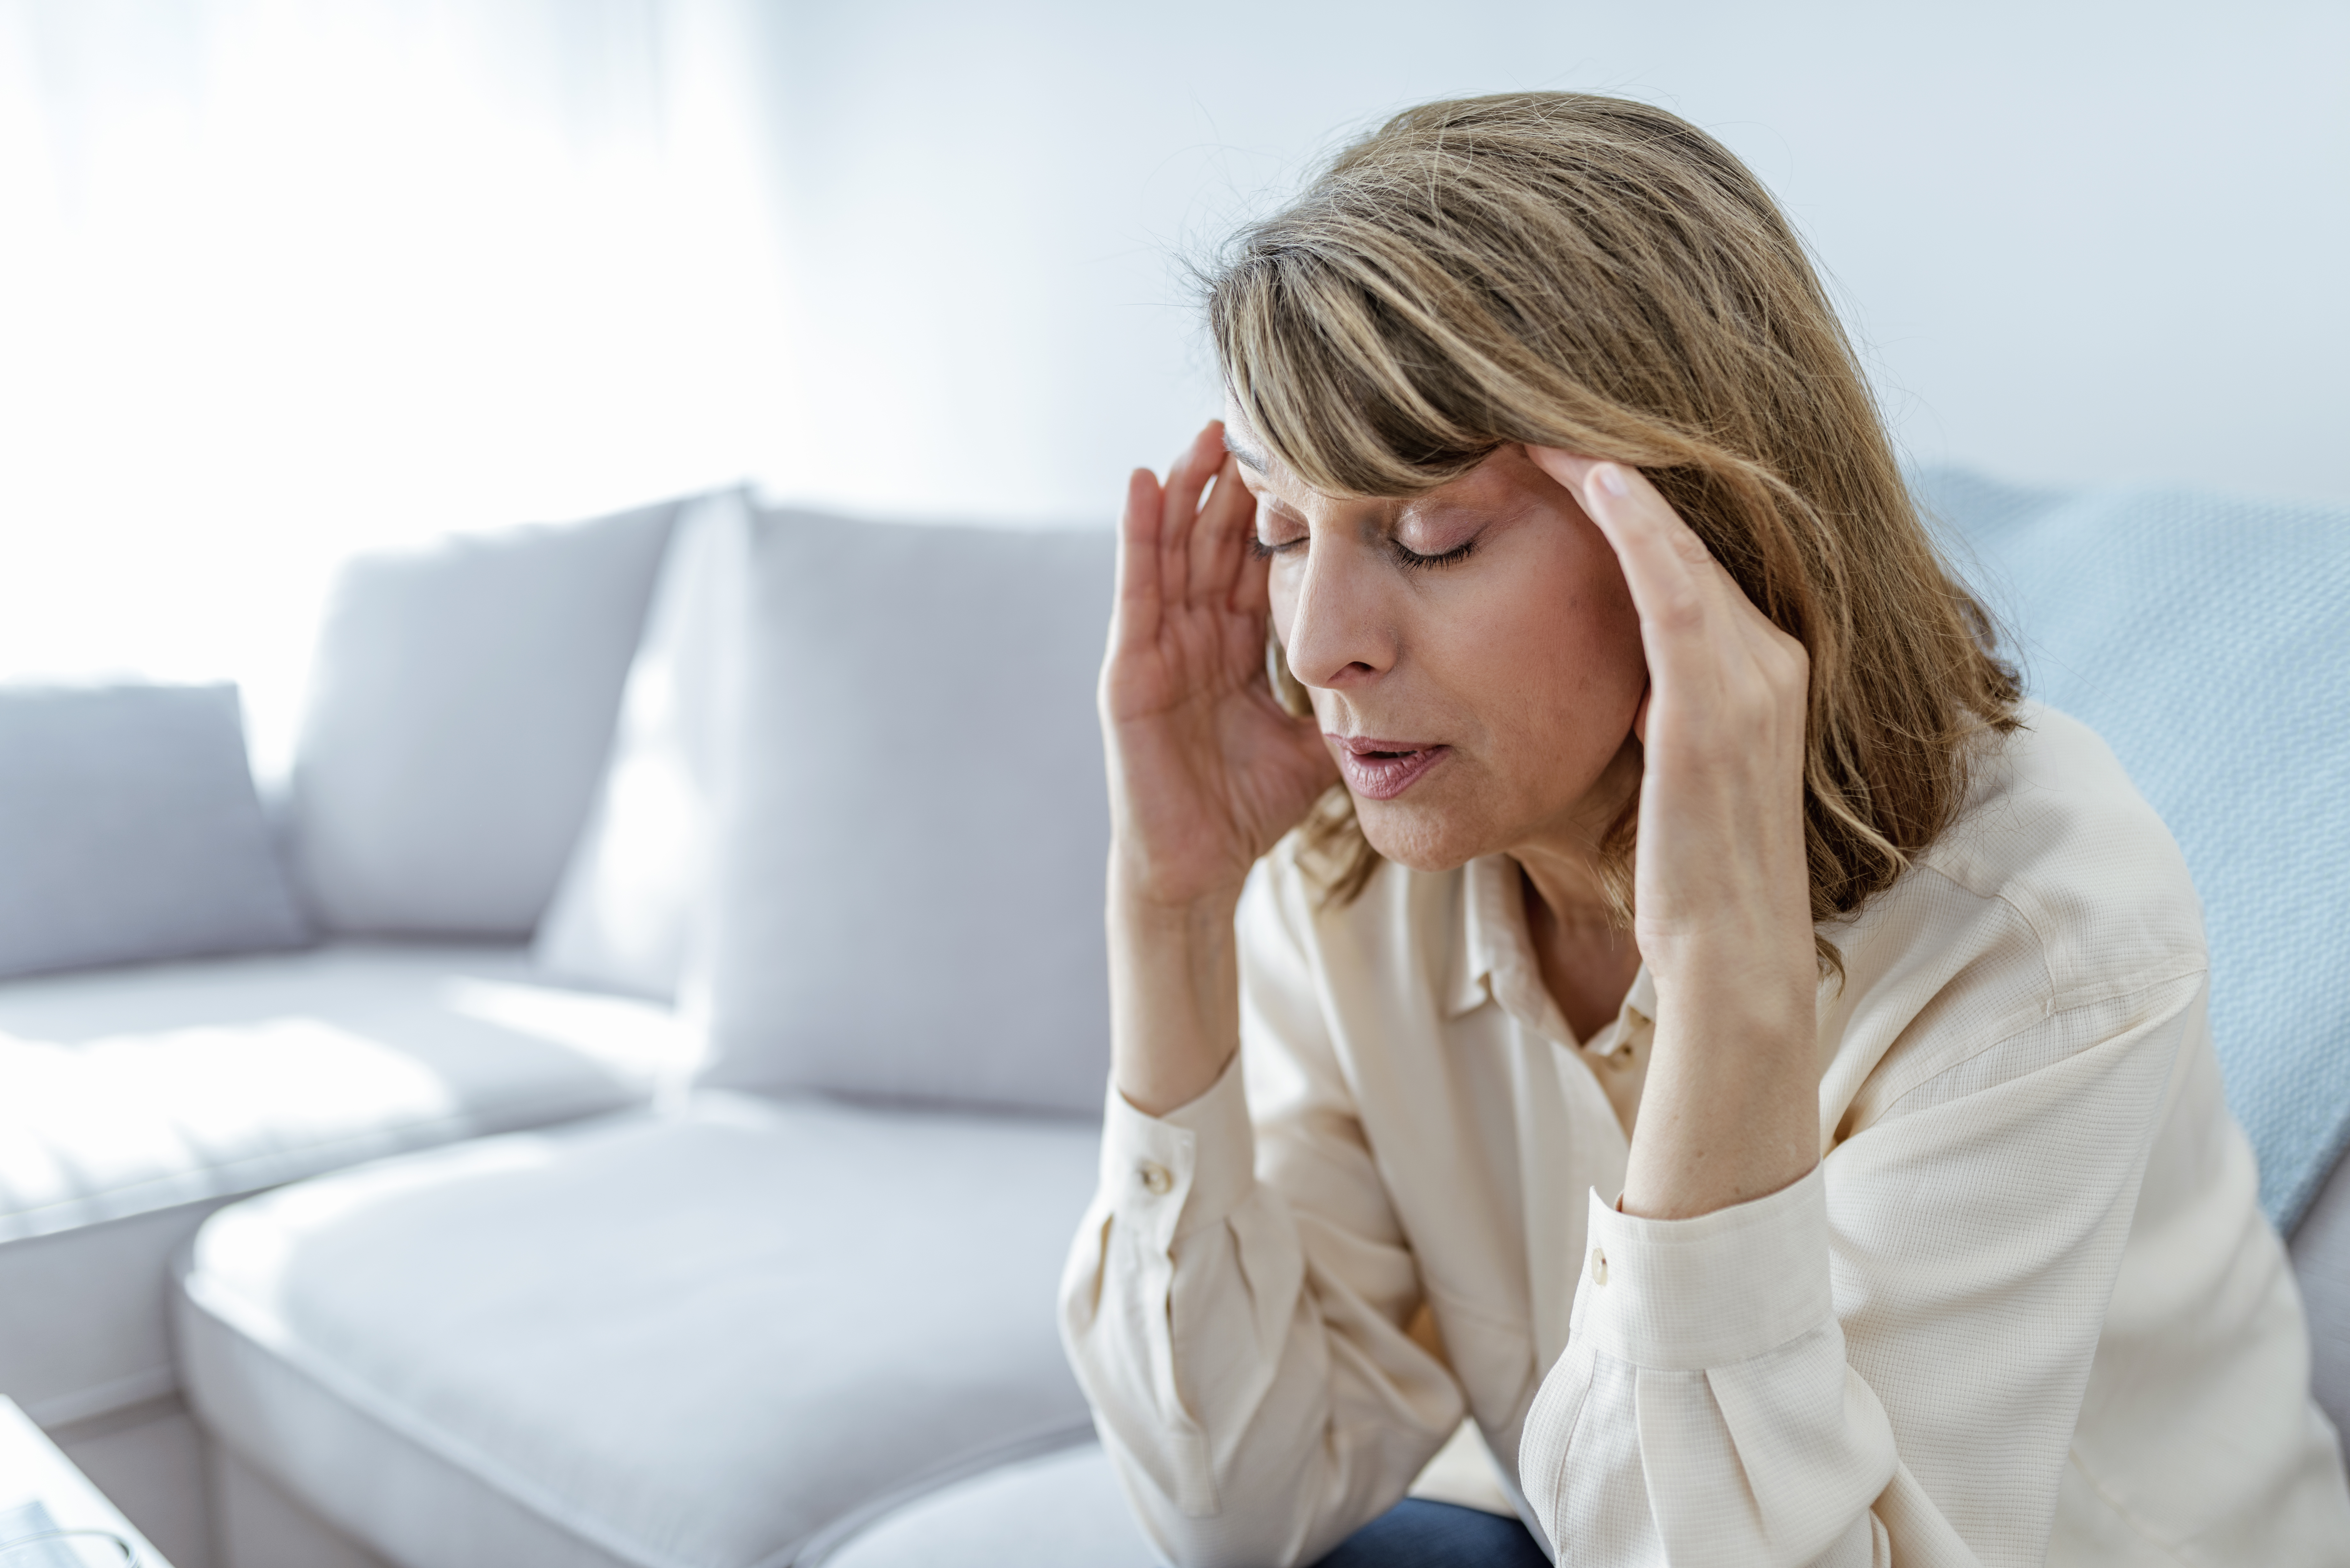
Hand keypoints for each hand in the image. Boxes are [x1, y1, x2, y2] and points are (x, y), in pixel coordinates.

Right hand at [1102, 422, 1336, 910]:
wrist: (1200, 867)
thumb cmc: (1250, 809)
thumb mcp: (1317, 742)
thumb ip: (1350, 703)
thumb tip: (1419, 681)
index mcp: (1238, 646)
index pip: (1260, 559)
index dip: (1280, 509)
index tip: (1309, 452)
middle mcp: (1197, 635)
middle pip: (1217, 540)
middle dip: (1235, 479)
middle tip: (1261, 412)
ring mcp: (1159, 648)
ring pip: (1175, 549)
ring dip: (1186, 486)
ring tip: (1208, 429)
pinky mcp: (1129, 669)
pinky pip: (1135, 591)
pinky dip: (1136, 535)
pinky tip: (1141, 481)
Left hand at [1529, 449, 1818, 1218]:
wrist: (1730, 953)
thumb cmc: (1689, 868)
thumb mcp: (1676, 761)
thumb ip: (1663, 702)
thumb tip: (1622, 669)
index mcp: (1762, 666)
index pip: (1688, 555)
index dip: (1630, 494)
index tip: (1562, 439)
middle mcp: (1772, 655)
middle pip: (1689, 532)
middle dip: (1618, 467)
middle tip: (1542, 397)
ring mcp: (1752, 676)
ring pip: (1678, 542)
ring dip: (1614, 475)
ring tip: (1546, 414)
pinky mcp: (1716, 705)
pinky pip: (1673, 589)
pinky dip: (1635, 528)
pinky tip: (1592, 474)